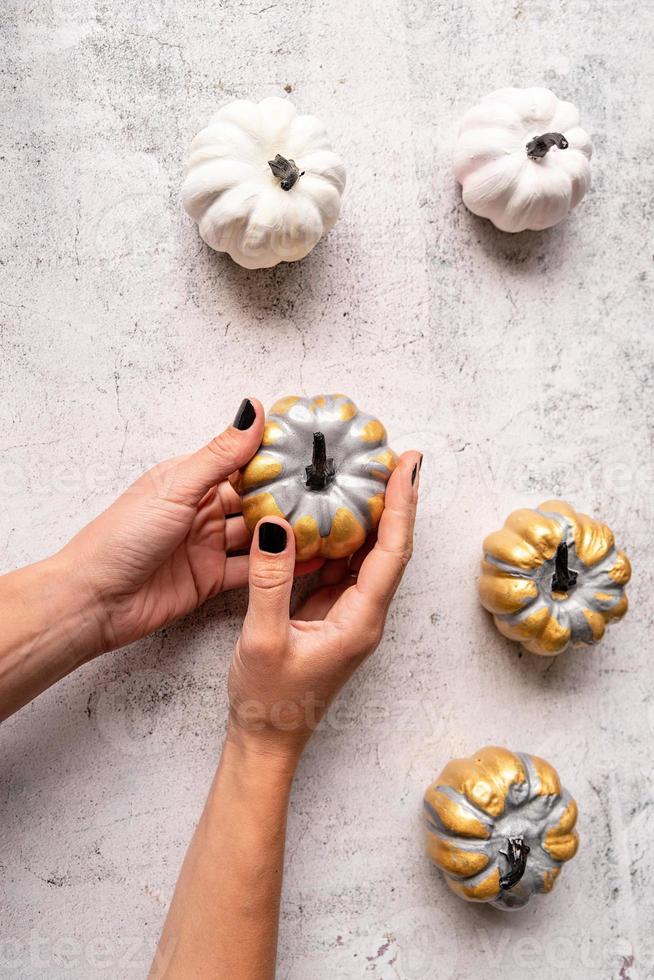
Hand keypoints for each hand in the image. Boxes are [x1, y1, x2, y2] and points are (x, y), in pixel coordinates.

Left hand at [58, 399, 320, 654]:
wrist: (95, 601)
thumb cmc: (121, 538)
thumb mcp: (176, 487)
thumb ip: (220, 454)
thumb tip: (252, 410)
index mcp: (189, 479)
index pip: (240, 460)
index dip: (274, 455)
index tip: (312, 448)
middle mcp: (201, 509)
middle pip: (254, 497)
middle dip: (288, 494)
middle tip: (332, 489)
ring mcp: (208, 545)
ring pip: (257, 533)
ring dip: (286, 529)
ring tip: (328, 522)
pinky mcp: (212, 578)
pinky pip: (253, 568)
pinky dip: (279, 565)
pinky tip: (308, 559)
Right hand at [227, 450, 421, 763]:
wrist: (266, 738)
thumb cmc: (268, 699)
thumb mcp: (263, 638)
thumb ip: (270, 581)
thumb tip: (276, 524)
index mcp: (360, 621)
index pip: (392, 551)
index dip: (402, 504)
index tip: (407, 465)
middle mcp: (365, 615)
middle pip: (391, 548)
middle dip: (397, 500)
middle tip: (392, 456)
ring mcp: (351, 614)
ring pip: (370, 555)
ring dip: (373, 515)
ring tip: (368, 474)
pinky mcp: (333, 615)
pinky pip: (346, 567)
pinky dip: (344, 536)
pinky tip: (332, 513)